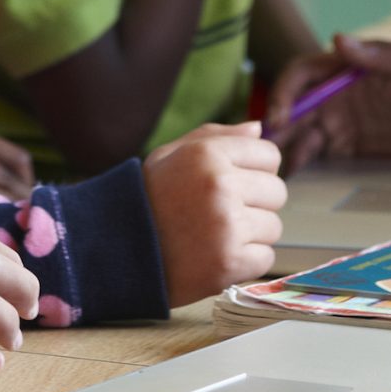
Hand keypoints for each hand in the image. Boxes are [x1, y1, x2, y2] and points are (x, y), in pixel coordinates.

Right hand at [143, 121, 286, 304]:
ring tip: (214, 236)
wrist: (114, 251)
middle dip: (255, 203)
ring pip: (273, 227)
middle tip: (221, 213)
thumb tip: (259, 128)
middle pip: (277, 192)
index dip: (255, 171)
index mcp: (209, 154)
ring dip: (251, 234)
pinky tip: (216, 256)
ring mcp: (227, 226)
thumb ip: (218, 137)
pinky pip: (265, 257)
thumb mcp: (171, 155)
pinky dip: (245, 261)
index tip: (234, 184)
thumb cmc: (146, 199)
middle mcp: (221, 185)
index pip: (270, 155)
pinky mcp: (229, 262)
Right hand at [267, 36, 390, 171]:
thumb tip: (339, 39)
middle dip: (276, 126)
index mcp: (349, 67)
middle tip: (265, 152)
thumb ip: (381, 56)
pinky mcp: (352, 146)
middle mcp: (339, 93)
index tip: (281, 117)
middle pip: (295, 106)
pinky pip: (319, 153)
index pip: (303, 74)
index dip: (286, 92)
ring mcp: (344, 120)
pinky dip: (303, 163)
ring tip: (274, 172)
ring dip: (285, 147)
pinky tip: (293, 179)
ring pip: (302, 132)